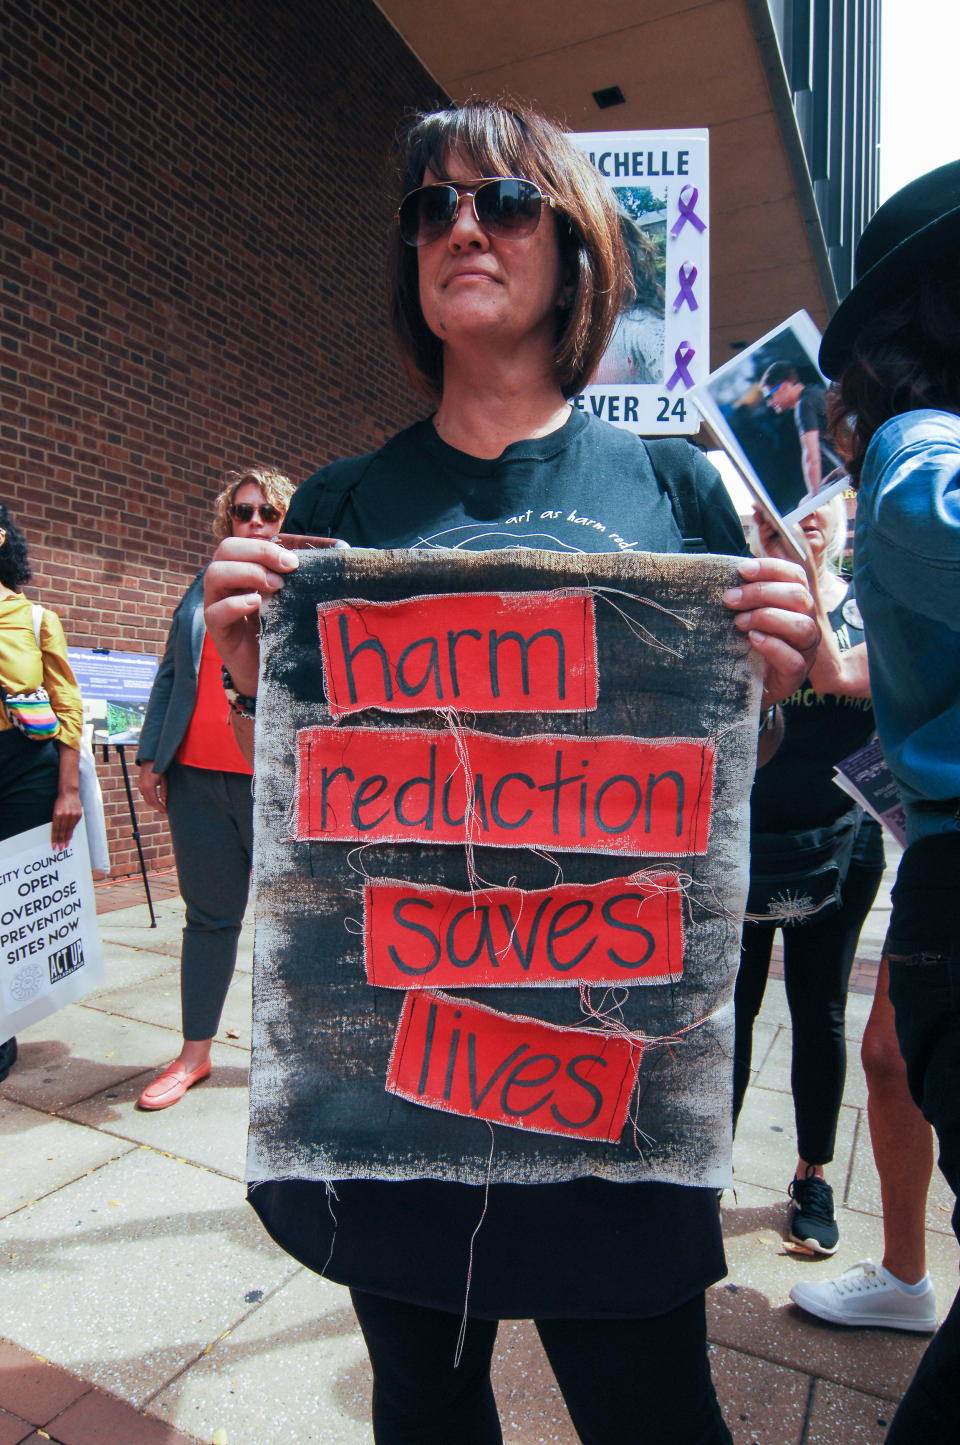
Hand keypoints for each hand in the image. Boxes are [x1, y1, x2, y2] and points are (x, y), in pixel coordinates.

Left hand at [51, 785, 81, 848]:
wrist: (69, 792)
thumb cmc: (60, 801)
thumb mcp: (55, 810)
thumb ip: (57, 820)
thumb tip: (58, 832)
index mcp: (57, 814)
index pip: (56, 829)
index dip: (54, 838)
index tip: (54, 845)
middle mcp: (65, 815)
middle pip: (62, 831)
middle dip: (60, 841)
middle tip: (60, 848)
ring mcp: (72, 815)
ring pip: (69, 829)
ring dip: (66, 838)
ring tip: (65, 845)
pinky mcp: (78, 815)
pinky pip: (74, 825)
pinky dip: (71, 832)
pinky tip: (70, 837)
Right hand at [138, 762, 166, 812]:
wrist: (150, 758)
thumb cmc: (159, 767)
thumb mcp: (164, 779)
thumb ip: (164, 790)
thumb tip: (164, 801)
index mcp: (148, 787)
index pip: (154, 802)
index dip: (160, 808)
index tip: (166, 811)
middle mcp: (142, 788)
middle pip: (149, 802)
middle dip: (157, 807)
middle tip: (165, 811)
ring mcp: (140, 786)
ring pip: (146, 799)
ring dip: (154, 804)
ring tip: (162, 806)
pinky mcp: (140, 784)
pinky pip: (145, 795)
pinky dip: (150, 799)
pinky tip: (157, 800)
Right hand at [203, 536, 301, 695]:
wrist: (271, 670)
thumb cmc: (280, 628)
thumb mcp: (287, 598)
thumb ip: (293, 577)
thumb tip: (327, 554)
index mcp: (239, 570)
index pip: (239, 545)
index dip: (264, 547)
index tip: (293, 561)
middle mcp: (224, 584)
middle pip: (224, 551)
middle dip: (258, 554)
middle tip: (286, 570)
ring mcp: (216, 605)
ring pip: (214, 575)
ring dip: (248, 573)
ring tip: (275, 587)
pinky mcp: (218, 631)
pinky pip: (215, 612)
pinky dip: (235, 604)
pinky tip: (256, 603)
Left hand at [723, 555, 817, 707]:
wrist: (739, 689)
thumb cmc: (741, 647)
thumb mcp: (742, 616)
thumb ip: (742, 597)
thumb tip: (724, 572)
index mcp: (795, 605)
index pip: (796, 576)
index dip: (771, 568)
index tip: (742, 570)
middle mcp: (806, 625)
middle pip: (800, 597)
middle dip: (762, 592)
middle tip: (729, 600)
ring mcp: (804, 652)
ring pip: (803, 626)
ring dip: (767, 617)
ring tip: (739, 622)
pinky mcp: (795, 677)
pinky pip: (794, 660)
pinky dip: (773, 646)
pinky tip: (752, 640)